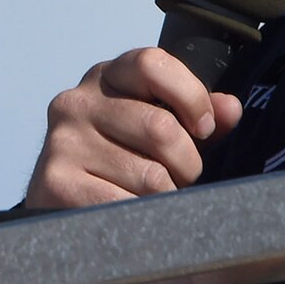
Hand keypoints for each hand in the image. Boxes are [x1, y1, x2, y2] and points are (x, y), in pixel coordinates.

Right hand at [25, 48, 242, 209]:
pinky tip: (134, 217)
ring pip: (151, 176)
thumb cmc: (120, 157)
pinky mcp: (55, 183)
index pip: (152, 64)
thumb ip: (194, 113)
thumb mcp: (155, 123)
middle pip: (160, 127)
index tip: (203, 128)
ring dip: (167, 196)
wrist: (60, 201)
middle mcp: (76, 102)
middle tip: (179, 177)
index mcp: (105, 77)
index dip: (190, 96)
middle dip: (187, 163)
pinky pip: (125, 206)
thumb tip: (229, 109)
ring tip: (154, 198)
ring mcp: (62, 142)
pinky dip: (143, 219)